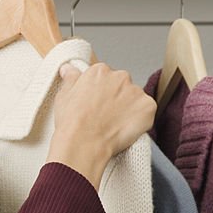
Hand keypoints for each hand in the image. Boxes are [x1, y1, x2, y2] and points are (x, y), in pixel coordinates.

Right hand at [46, 62, 155, 189]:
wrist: (84, 143)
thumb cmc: (72, 122)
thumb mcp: (64, 95)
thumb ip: (71, 78)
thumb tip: (70, 69)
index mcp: (100, 71)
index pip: (104, 77)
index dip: (99, 92)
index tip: (95, 102)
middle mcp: (120, 77)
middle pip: (121, 85)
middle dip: (116, 97)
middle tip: (104, 114)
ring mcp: (136, 92)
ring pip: (135, 98)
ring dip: (128, 108)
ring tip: (114, 124)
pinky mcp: (148, 107)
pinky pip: (146, 111)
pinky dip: (139, 119)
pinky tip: (124, 128)